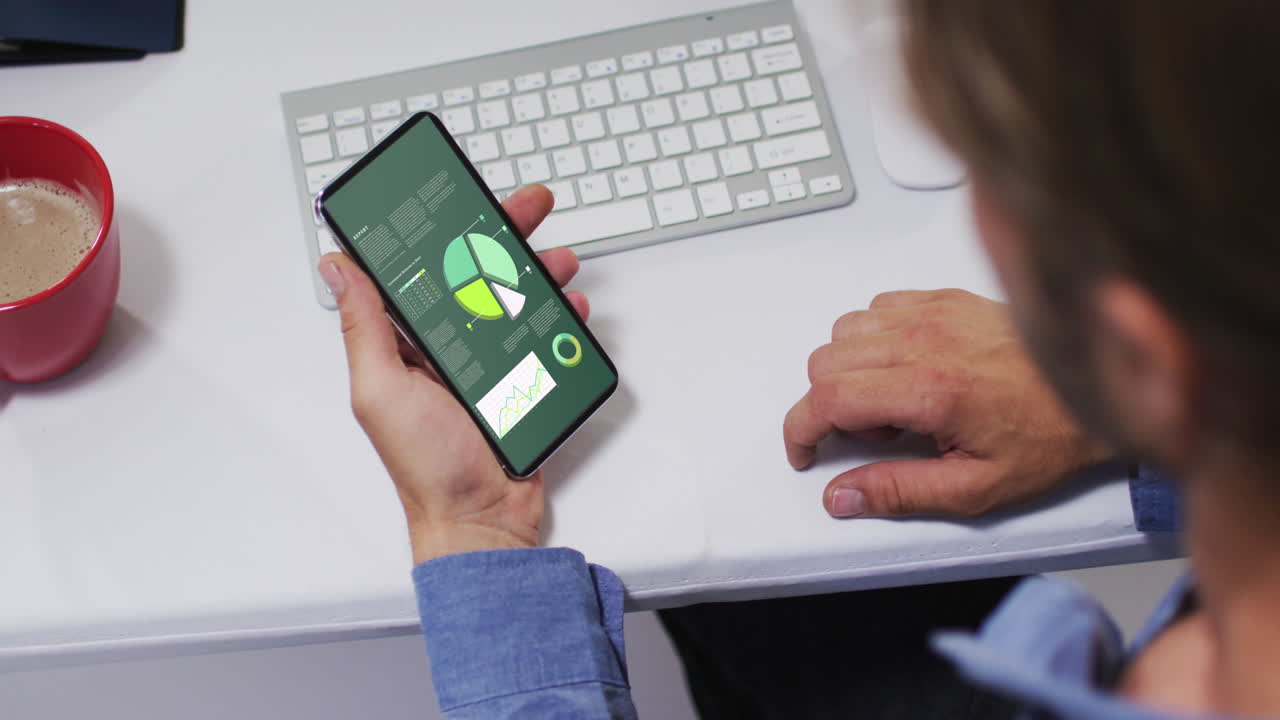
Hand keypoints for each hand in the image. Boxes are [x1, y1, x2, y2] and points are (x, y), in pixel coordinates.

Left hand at [318, 185, 587, 563]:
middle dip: (504, 234)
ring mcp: (486, 361)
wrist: (482, 520)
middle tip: (529, 207)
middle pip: (476, 271)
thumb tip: (338, 267)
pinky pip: (543, 335)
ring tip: (558, 263)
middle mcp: (445, 345)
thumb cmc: (426, 467)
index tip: (457, 197)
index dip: (440, 229)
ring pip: (516, 297)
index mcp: (405, 342)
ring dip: (539, 271)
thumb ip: (364, 327)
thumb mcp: (381, 391)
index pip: (421, 268)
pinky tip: (570, 310)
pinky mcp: (522, 379)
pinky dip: (561, 317)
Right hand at [784, 289, 1110, 518]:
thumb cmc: (1049, 436)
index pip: (827, 398)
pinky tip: (906, 366)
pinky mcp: (947, 299)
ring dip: (849, 369)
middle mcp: (926, 341)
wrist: (1100, 389)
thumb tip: (842, 496)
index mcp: (931, 390)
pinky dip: (875, 337)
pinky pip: (879, 307)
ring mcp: (935, 313)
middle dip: (827, 406)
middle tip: (873, 436)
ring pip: (845, 330)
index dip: (800, 430)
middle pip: (826, 362)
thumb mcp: (977, 488)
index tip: (805, 451)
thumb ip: (900, 491)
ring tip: (893, 401)